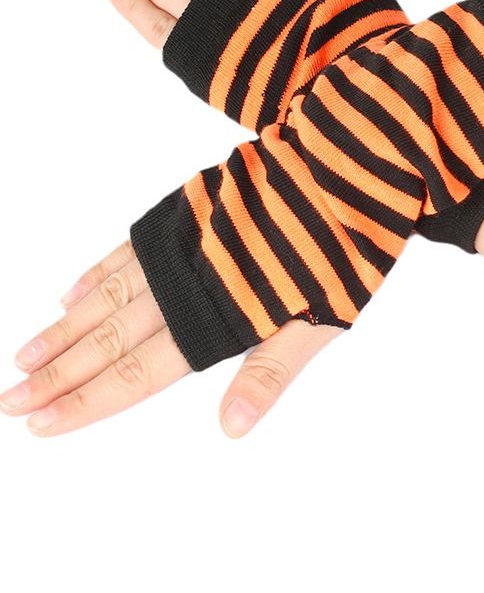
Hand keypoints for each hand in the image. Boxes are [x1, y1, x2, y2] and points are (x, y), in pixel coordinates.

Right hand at [1, 238, 340, 437]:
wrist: (341, 164)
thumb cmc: (341, 246)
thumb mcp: (320, 318)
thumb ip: (269, 372)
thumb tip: (230, 428)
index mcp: (217, 317)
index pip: (139, 372)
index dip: (88, 399)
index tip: (40, 422)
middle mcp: (186, 283)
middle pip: (109, 338)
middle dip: (57, 373)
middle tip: (8, 400)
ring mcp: (180, 245)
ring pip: (108, 294)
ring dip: (64, 327)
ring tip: (24, 356)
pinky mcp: (184, 212)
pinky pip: (128, 249)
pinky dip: (95, 273)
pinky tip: (69, 293)